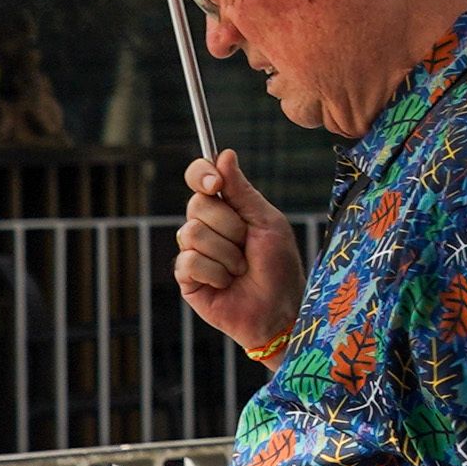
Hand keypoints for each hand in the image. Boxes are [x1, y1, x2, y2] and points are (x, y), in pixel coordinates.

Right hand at [174, 152, 301, 354]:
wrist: (279, 311)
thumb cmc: (280, 267)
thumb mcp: (267, 223)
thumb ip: (243, 191)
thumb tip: (224, 154)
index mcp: (226, 208)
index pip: (200, 178)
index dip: (202, 174)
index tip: (216, 184)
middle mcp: (206, 226)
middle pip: (197, 205)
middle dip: (230, 226)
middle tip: (247, 246)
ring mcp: (194, 251)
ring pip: (193, 233)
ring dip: (226, 254)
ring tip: (241, 270)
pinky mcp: (187, 278)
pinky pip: (190, 261)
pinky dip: (216, 273)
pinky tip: (227, 284)